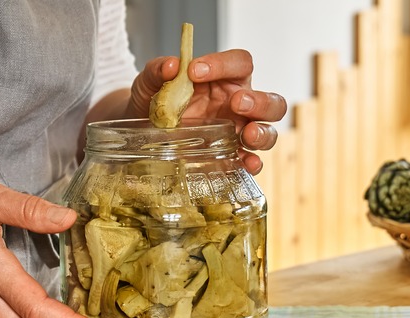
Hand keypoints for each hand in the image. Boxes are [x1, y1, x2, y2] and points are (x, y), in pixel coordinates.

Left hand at [128, 49, 286, 174]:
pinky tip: (245, 163)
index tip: (195, 71)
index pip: (240, 63)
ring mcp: (237, 132)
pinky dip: (252, 163)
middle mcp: (238, 105)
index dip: (224, 64)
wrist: (139, 128)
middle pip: (270, 100)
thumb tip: (172, 65)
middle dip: (259, 102)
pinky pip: (250, 160)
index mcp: (225, 79)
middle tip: (237, 102)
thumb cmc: (153, 100)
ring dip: (262, 133)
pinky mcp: (229, 156)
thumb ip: (157, 70)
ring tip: (246, 134)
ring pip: (268, 131)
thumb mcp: (149, 83)